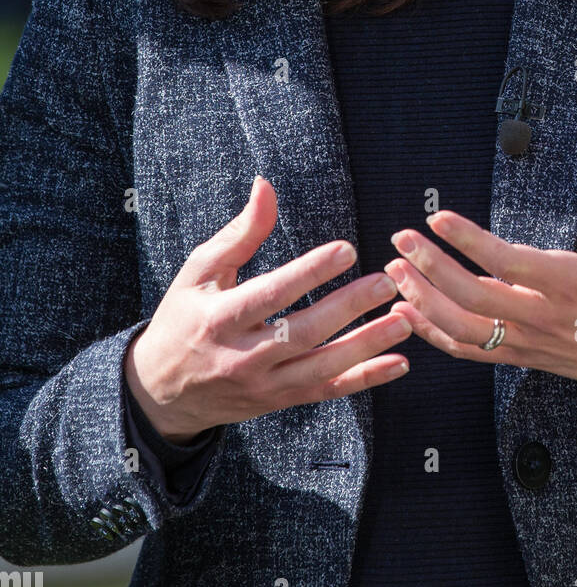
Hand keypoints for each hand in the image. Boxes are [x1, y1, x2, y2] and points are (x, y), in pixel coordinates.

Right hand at [124, 177, 410, 442]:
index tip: (347, 249)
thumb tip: (266, 185)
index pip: (271, 294)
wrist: (163, 390)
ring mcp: (264, 385)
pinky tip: (399, 363)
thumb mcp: (200, 271)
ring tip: (404, 321)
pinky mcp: (280, 401)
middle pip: (303, 333)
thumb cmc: (183, 318)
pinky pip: (328, 392)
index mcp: (220, 318)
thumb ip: (241, 232)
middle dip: (348, 308)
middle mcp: (243, 357)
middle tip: (387, 282)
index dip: (310, 273)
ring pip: (322, 368)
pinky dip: (366, 380)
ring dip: (367, 346)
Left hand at [384, 128, 576, 401]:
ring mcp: (530, 341)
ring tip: (394, 271)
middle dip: (433, 269)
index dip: (471, 242)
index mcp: (573, 283)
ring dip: (424, 302)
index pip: (511, 263)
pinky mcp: (520, 357)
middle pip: (477, 298)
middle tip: (402, 239)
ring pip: (466, 329)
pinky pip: (470, 350)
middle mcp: (546, 316)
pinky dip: (434, 332)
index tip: (437, 218)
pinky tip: (407, 309)